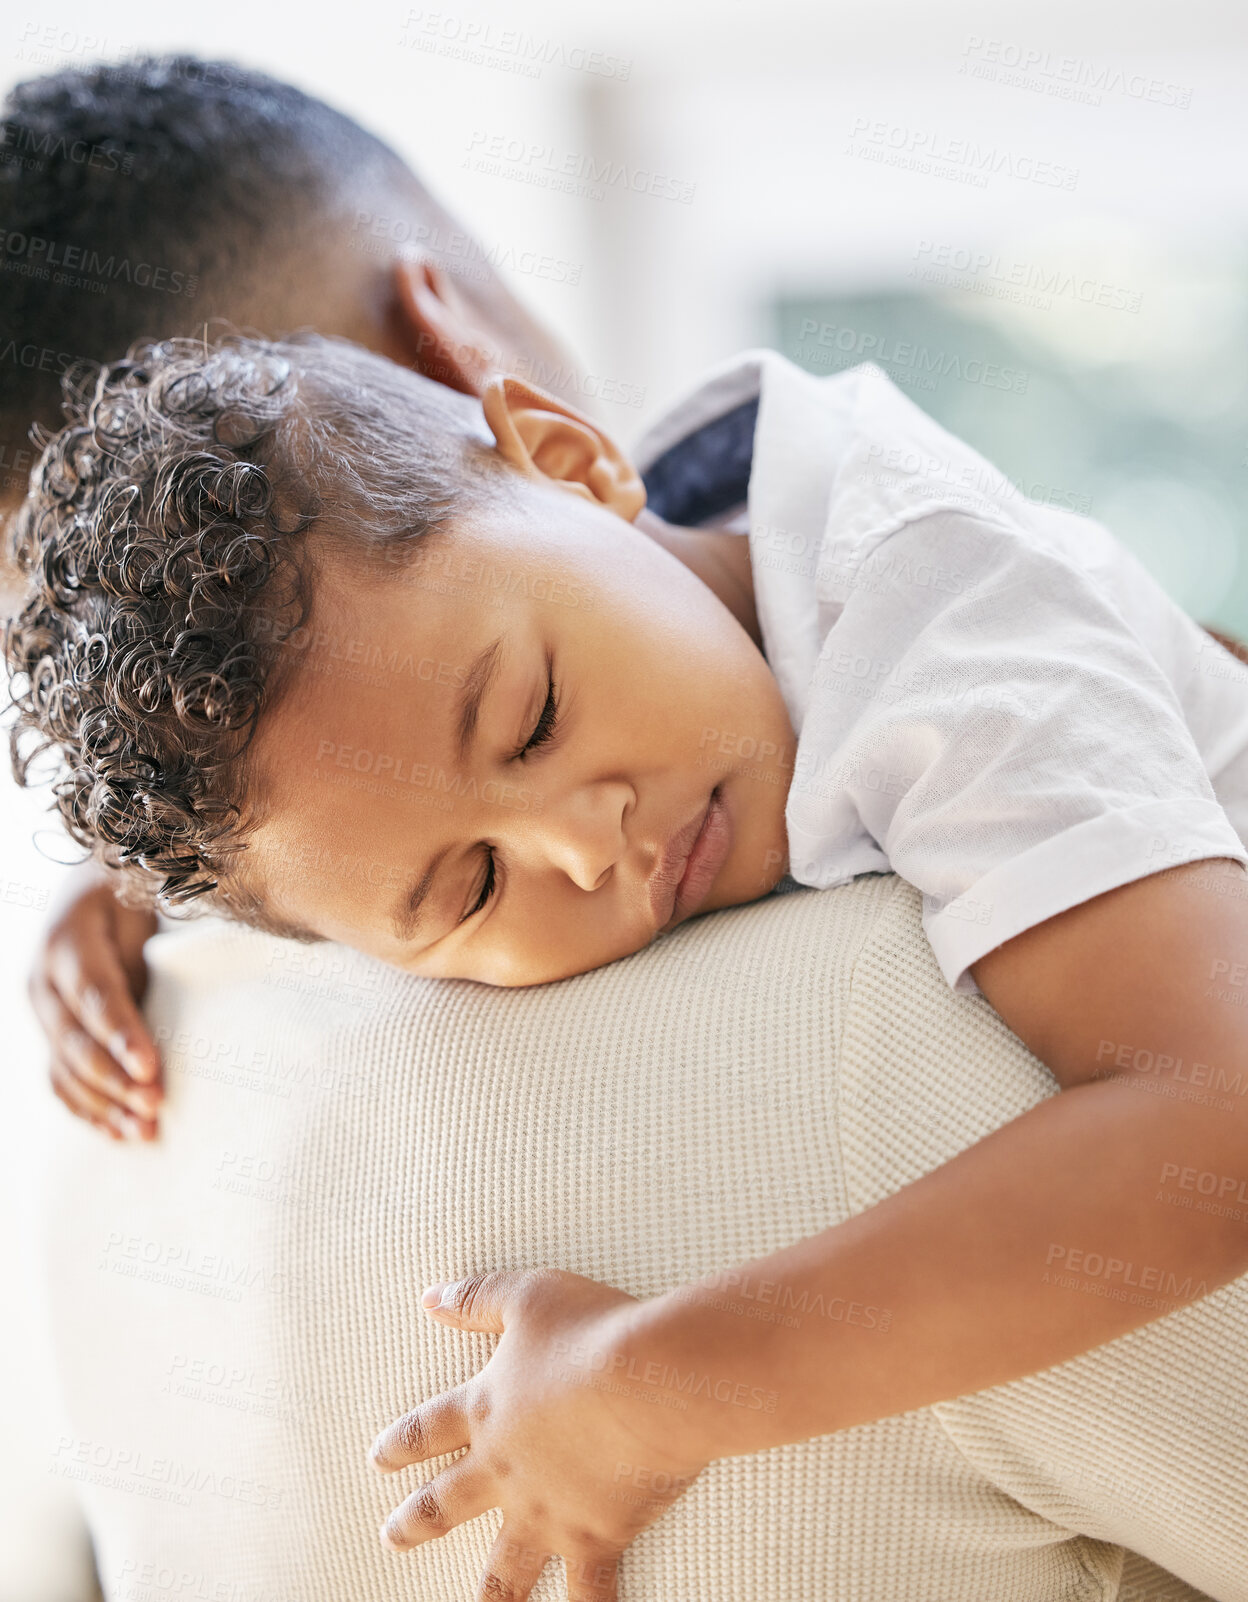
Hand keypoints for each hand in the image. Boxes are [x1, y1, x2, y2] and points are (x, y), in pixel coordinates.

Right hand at [29, 874, 161, 1140]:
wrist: (97, 882)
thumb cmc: (135, 893)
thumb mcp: (145, 905)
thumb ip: (150, 952)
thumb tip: (184, 996)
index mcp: (67, 940)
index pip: (94, 993)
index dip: (121, 1034)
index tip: (150, 1068)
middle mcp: (43, 979)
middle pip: (75, 1039)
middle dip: (114, 1079)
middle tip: (155, 1106)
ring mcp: (41, 1011)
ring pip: (64, 1067)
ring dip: (103, 1105)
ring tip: (145, 1132)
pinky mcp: (50, 1034)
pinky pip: (59, 1079)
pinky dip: (87, 1110)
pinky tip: (117, 1133)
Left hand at [371, 1268, 711, 1600]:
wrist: (648, 1382)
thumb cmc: (592, 1331)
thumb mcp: (527, 1296)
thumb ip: (476, 1298)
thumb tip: (430, 1297)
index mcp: (487, 1409)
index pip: (428, 1429)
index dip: (401, 1443)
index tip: (377, 1460)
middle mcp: (505, 1469)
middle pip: (448, 1502)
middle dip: (417, 1521)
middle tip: (392, 1536)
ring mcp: (547, 1512)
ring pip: (506, 1565)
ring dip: (490, 1592)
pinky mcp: (594, 1537)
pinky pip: (589, 1592)